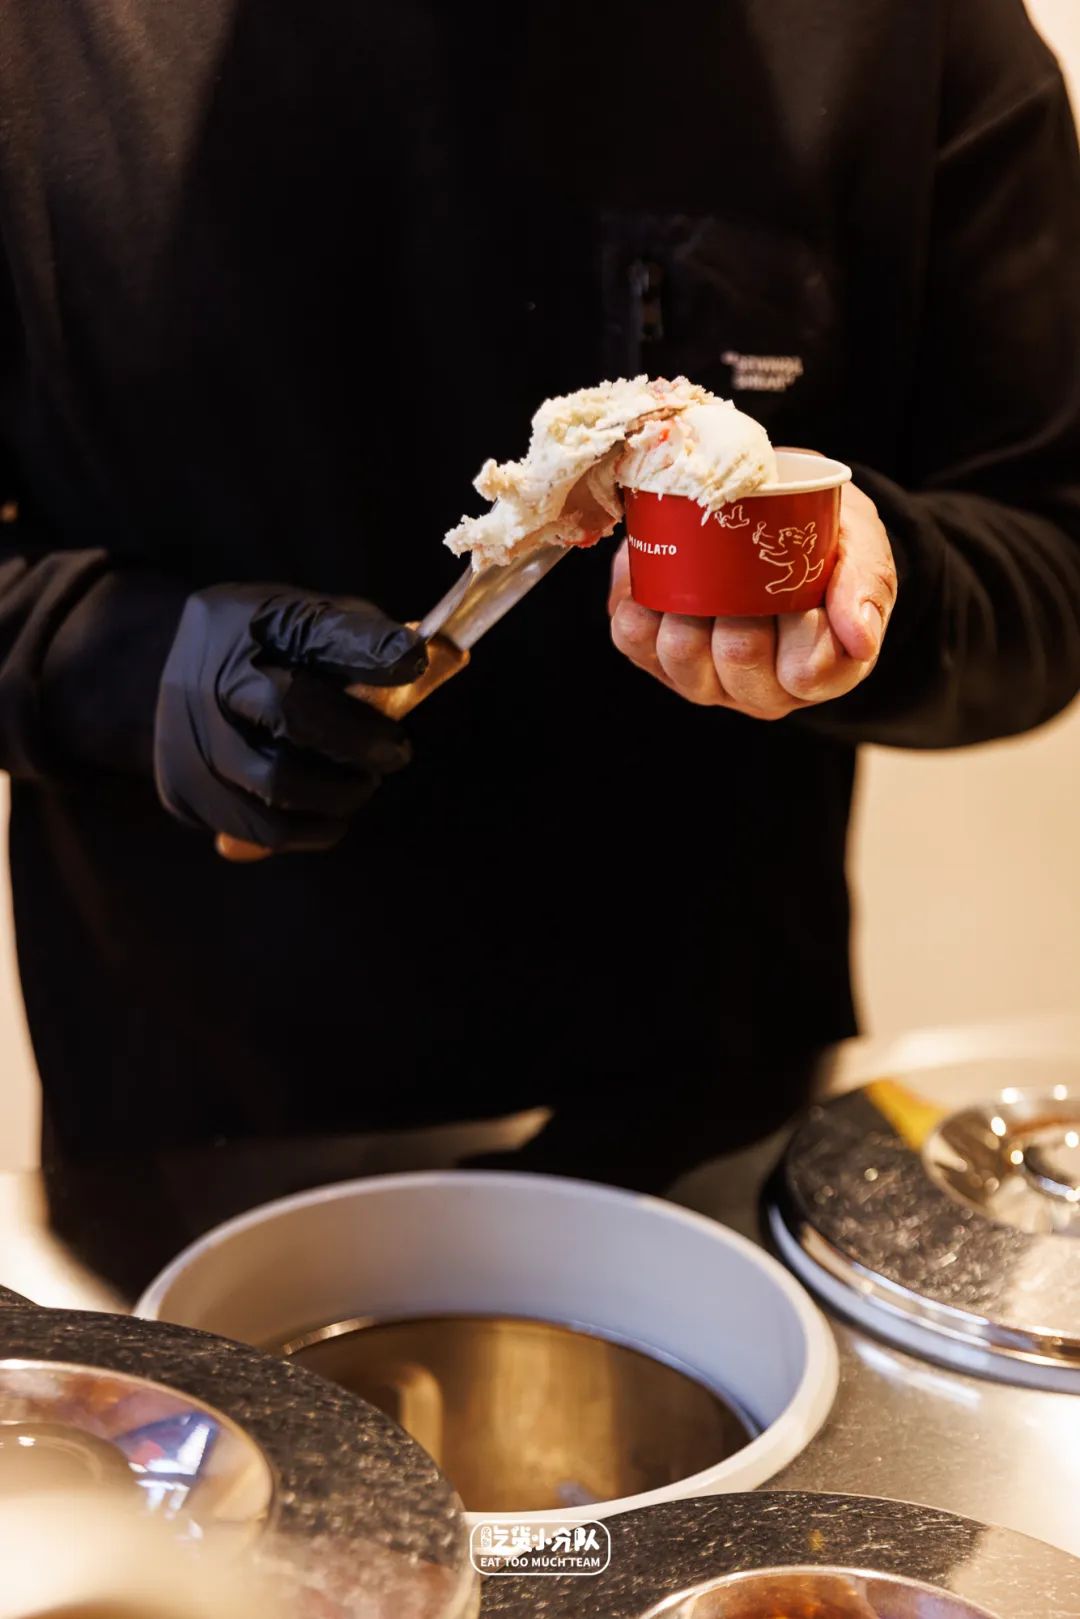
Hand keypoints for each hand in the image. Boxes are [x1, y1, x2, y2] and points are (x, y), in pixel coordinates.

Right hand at [154, 585, 425, 851]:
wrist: (164, 680)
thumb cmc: (267, 651)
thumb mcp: (310, 622)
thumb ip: (364, 640)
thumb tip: (436, 659)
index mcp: (250, 621)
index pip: (316, 629)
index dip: (368, 648)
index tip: (413, 661)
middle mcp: (207, 674)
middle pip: (291, 712)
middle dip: (359, 740)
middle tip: (395, 753)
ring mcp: (186, 738)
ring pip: (277, 788)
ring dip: (338, 795)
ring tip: (359, 785)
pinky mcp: (182, 793)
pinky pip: (261, 831)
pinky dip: (310, 829)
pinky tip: (327, 812)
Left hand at [609, 483, 896, 717]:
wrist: (774, 522)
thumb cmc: (824, 538)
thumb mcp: (862, 545)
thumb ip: (869, 584)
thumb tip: (861, 640)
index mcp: (821, 672)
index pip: (805, 671)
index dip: (801, 624)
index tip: (805, 576)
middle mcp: (761, 690)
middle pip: (739, 659)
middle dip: (741, 606)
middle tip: (751, 562)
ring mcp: (706, 681)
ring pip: (683, 655)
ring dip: (687, 606)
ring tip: (705, 568)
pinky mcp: (655, 659)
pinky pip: (633, 641)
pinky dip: (640, 604)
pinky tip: (657, 577)